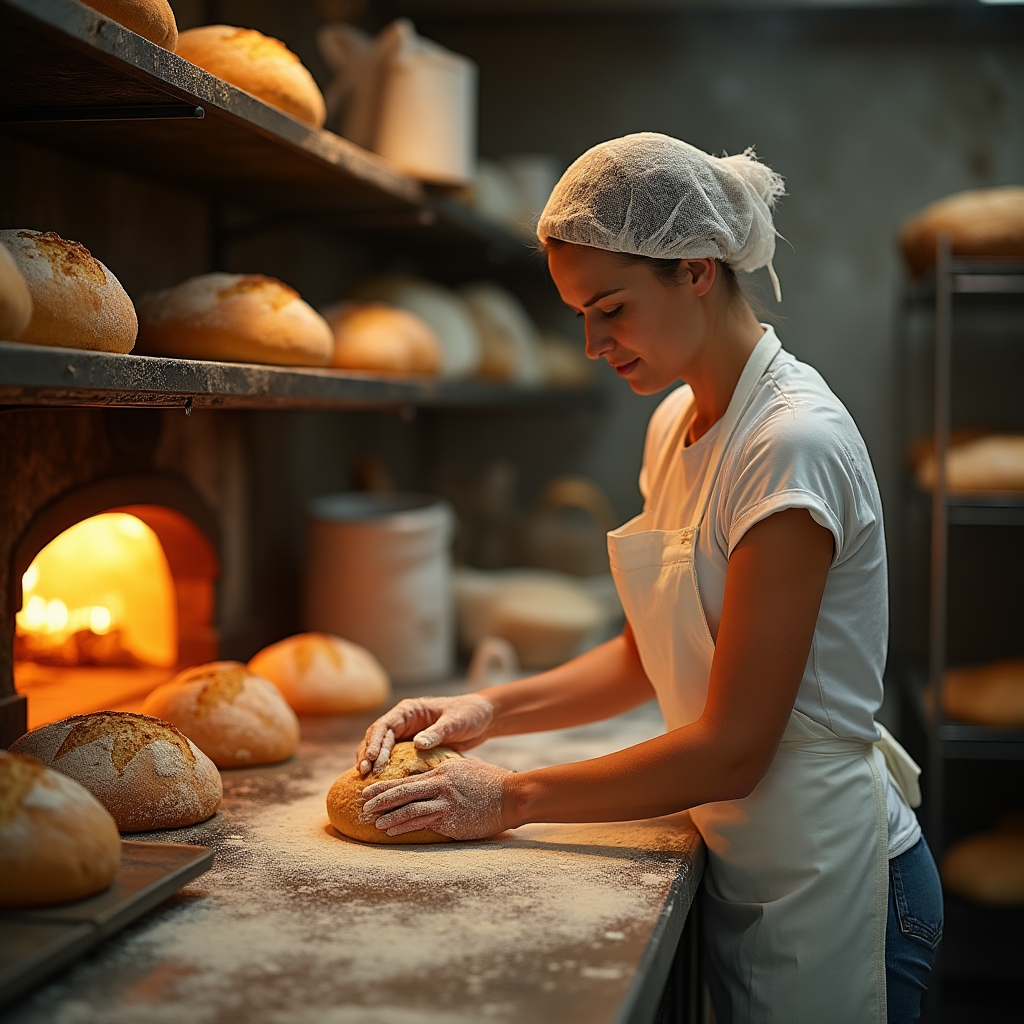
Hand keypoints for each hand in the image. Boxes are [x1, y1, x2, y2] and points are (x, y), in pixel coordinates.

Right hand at [356, 694, 494, 775]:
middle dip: (368, 755)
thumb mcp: (455, 722)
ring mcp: (405, 736)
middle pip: (376, 738)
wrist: (481, 719)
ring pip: (380, 749)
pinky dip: (384, 769)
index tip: (372, 758)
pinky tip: (381, 785)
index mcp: (409, 711)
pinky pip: (392, 759)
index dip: (375, 741)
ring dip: (372, 763)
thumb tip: (418, 744)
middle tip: (364, 773)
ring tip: (366, 781)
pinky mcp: (411, 749)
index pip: (384, 726)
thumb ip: (437, 732)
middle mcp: (403, 722)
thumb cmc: (468, 714)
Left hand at [361, 757, 513, 839]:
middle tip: (362, 807)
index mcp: (442, 772)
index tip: (368, 792)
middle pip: (402, 792)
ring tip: (373, 823)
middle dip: (379, 800)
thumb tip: (430, 778)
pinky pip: (421, 822)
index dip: (384, 786)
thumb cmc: (491, 782)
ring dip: (388, 816)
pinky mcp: (451, 819)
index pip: (406, 779)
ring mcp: (445, 802)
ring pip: (408, 808)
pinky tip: (392, 831)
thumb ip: (446, 773)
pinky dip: (404, 826)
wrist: (511, 796)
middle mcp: (440, 784)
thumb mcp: (465, 770)